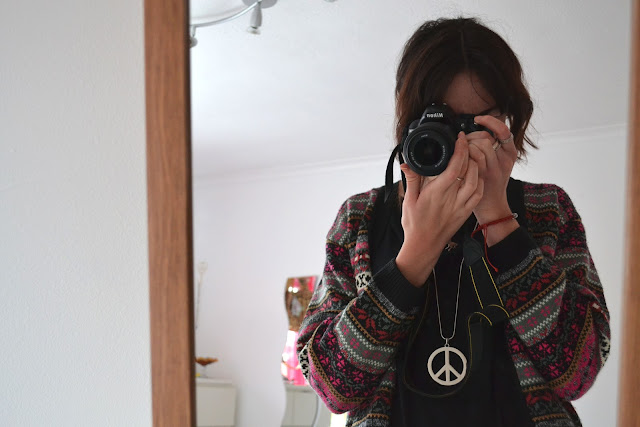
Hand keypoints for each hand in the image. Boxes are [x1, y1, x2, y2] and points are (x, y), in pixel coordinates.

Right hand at [395, 132, 483, 286]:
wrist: (423, 247)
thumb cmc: (414, 225)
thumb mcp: (408, 200)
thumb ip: (411, 180)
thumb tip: (406, 163)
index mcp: (436, 193)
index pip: (453, 167)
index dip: (459, 150)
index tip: (459, 138)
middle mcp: (451, 198)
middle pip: (467, 171)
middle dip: (469, 153)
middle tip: (465, 143)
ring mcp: (460, 206)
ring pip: (475, 182)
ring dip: (475, 167)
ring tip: (470, 158)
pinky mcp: (465, 213)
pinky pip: (477, 195)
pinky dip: (479, 182)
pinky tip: (474, 176)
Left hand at [466, 115, 517, 223]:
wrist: (491, 206)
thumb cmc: (490, 182)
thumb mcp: (498, 163)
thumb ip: (492, 147)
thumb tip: (478, 129)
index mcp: (510, 154)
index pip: (503, 130)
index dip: (490, 121)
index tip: (478, 119)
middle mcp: (504, 159)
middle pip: (486, 137)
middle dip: (472, 138)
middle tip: (465, 144)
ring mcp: (494, 168)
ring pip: (479, 146)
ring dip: (467, 147)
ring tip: (464, 154)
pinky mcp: (484, 176)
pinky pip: (473, 158)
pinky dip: (465, 156)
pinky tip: (462, 161)